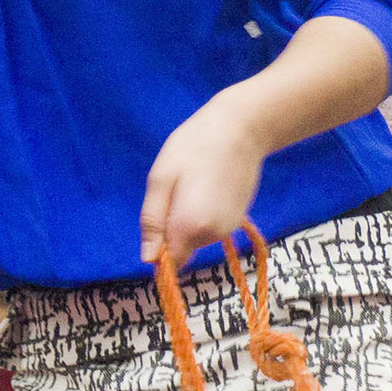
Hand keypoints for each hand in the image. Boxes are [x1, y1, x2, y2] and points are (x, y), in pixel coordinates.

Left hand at [141, 98, 265, 267]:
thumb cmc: (194, 146)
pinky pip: (211, 227)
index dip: (158, 246)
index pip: (168, 262)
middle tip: (176, 189)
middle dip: (172, 227)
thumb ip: (152, 221)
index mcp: (189, 227)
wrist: (242, 128)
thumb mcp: (161, 178)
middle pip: (182, 248)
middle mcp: (212, 236)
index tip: (159, 215)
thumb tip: (148, 259)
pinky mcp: (239, 219)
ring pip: (197, 238)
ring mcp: (229, 228)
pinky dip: (205, 213)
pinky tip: (209, 185)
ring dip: (189, 219)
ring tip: (194, 183)